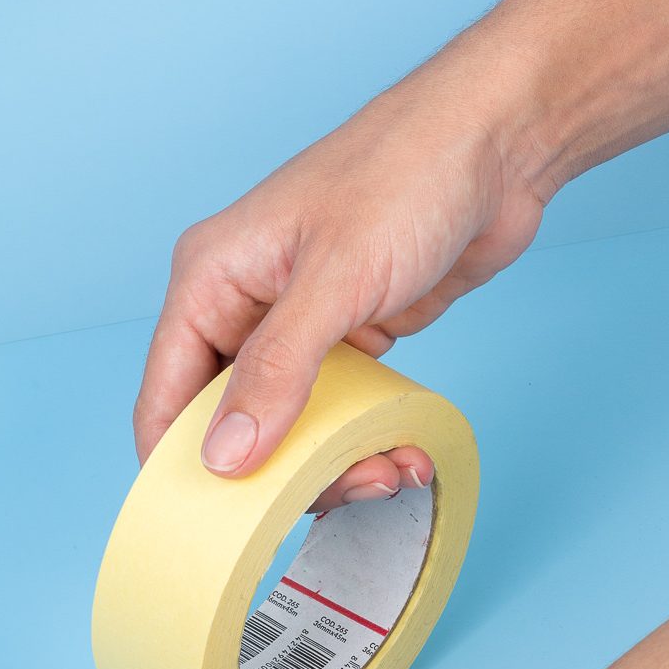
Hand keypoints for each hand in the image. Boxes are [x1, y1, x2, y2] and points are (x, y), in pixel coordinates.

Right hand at [133, 50, 545, 508]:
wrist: (502, 141)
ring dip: (333, 465)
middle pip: (230, 426)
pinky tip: (402, 455)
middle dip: (278, 475)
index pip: (165, 398)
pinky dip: (364, 442)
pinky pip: (338, 413)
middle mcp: (244, 305)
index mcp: (211, 280)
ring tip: (387, 474)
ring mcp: (298, 325)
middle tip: (339, 492)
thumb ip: (275, 373)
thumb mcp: (334, 281)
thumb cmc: (409, 172)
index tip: (217, 527)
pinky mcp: (350, 337)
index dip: (181, 469)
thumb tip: (223, 457)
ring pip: (289, 429)